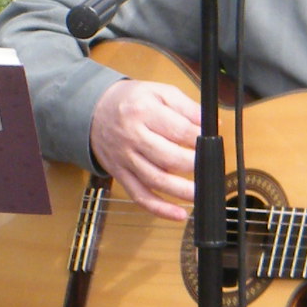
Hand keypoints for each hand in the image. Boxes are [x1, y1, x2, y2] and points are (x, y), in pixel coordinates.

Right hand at [87, 78, 198, 223]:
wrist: (93, 112)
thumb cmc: (130, 101)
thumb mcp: (158, 91)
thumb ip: (186, 106)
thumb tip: (212, 124)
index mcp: (143, 111)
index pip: (179, 129)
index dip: (200, 138)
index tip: (212, 141)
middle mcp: (132, 136)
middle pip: (168, 157)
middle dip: (194, 165)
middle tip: (210, 165)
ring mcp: (125, 159)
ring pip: (155, 180)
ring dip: (181, 191)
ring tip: (201, 193)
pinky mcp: (121, 175)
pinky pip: (140, 196)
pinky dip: (159, 208)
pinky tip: (178, 214)